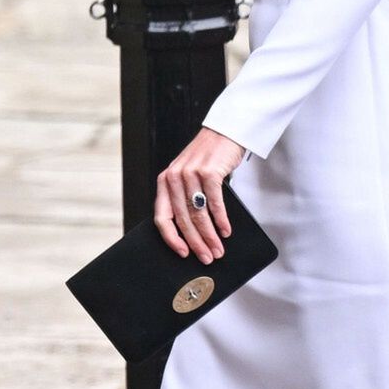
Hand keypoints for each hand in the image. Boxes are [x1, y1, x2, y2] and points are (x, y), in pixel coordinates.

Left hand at [154, 127, 246, 262]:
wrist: (225, 132)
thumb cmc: (208, 157)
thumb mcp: (188, 175)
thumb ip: (184, 197)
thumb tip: (192, 232)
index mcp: (165, 181)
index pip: (162, 217)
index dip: (171, 239)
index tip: (182, 253)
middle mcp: (174, 177)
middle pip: (183, 220)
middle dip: (196, 243)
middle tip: (207, 257)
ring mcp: (191, 174)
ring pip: (199, 214)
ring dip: (210, 236)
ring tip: (218, 249)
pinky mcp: (209, 171)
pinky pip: (214, 203)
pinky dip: (221, 220)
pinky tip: (226, 231)